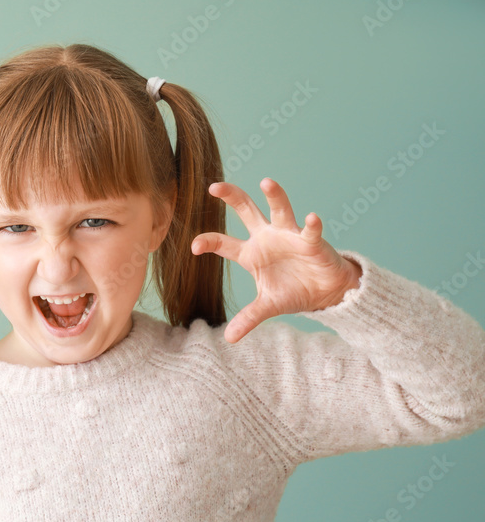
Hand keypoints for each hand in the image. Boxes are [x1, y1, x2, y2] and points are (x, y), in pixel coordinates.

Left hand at [191, 178, 361, 343]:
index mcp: (251, 253)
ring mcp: (289, 236)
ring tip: (266, 182)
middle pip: (246, 211)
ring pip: (280, 210)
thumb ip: (248, 318)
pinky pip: (310, 231)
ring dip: (275, 196)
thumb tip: (229, 339)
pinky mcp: (312, 242)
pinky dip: (311, 225)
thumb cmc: (294, 291)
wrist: (326, 293)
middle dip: (231, 197)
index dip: (208, 242)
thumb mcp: (267, 306)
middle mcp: (267, 238)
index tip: (194, 246)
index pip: (224, 244)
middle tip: (213, 186)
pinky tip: (311, 218)